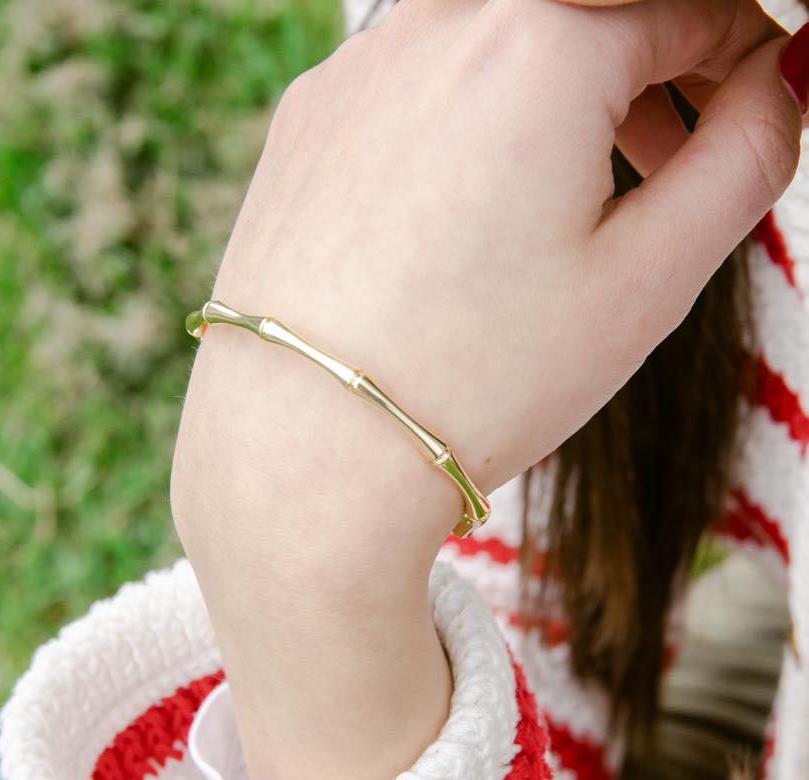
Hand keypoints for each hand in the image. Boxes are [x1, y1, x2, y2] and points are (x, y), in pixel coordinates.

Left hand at [176, 0, 803, 552]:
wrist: (307, 449)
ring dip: (556, 93)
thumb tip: (776, 85)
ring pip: (492, 42)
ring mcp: (355, 70)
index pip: (686, 7)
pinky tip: (468, 213)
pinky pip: (413, 89)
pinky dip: (466, 123)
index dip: (738, 56)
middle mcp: (433, 24)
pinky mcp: (304, 120)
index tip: (744, 108)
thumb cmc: (478, 378)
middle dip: (651, 69)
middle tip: (673, 158)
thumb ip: (744, 158)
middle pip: (584, 14)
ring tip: (575, 194)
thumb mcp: (649, 279)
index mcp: (539, 43)